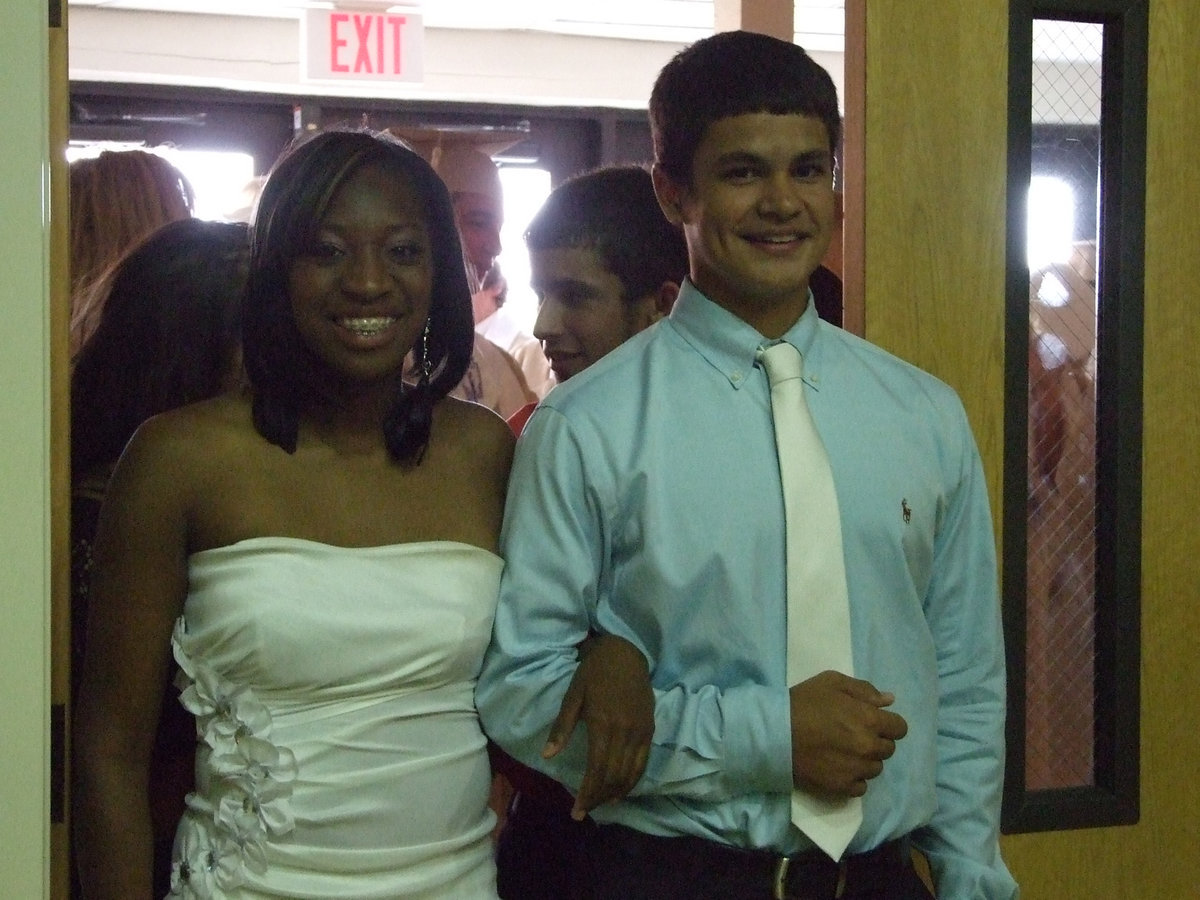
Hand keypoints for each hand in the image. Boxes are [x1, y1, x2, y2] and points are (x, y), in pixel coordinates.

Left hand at [543, 633, 654, 820]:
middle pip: (613, 776)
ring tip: (600, 804)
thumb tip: (547, 756)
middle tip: (584, 811)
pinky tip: (621, 790)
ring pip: (630, 774)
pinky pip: (643, 763)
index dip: (587, 793)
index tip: (577, 810)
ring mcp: (640, 732)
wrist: (625, 654)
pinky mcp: (649, 730)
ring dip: (615, 793)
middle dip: (598, 798)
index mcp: (603, 724)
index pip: (596, 769)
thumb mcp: (572, 696)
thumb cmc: (593, 673)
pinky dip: (632, 781)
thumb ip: (561, 728)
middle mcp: (624, 732)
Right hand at [788, 670, 907, 799]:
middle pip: (889, 749)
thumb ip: (864, 690)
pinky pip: (861, 787)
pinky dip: (854, 778)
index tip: (874, 722)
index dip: (889, 724)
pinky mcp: (842, 787)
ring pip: (875, 768)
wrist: (775, 733)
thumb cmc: (803, 702)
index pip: (900, 728)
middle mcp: (868, 747)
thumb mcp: (832, 682)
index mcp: (870, 719)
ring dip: (865, 760)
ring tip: (844, 751)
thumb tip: (889, 701)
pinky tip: (839, 767)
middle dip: (876, 740)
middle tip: (854, 735)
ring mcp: (856, 770)